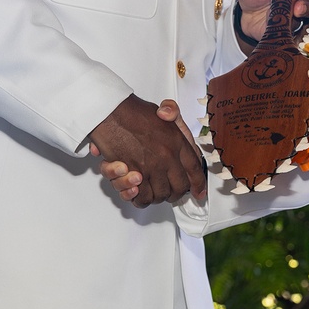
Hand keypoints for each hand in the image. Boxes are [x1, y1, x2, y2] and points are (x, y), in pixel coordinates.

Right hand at [89, 96, 204, 207]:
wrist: (109, 113)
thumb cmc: (130, 112)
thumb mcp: (158, 110)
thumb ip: (171, 112)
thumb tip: (169, 114)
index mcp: (177, 141)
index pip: (194, 168)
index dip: (198, 183)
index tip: (199, 192)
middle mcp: (167, 156)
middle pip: (180, 186)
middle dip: (176, 194)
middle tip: (172, 194)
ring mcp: (151, 167)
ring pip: (161, 194)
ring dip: (157, 197)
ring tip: (154, 194)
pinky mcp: (134, 175)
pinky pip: (143, 197)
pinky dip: (140, 198)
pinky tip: (138, 193)